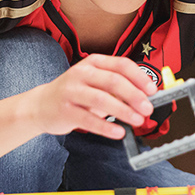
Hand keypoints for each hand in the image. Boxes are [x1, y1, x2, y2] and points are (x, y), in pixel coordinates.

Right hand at [33, 54, 155, 139]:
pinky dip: (106, 127)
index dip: (140, 77)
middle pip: (114, 81)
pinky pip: (89, 120)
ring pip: (102, 100)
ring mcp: (71, 91)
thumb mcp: (95, 82)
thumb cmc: (74, 93)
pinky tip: (119, 132)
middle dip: (135, 96)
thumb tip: (145, 97)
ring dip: (124, 111)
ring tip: (137, 120)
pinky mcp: (65, 111)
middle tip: (148, 108)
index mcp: (94, 62)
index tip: (153, 90)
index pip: (121, 65)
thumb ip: (117, 86)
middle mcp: (82, 73)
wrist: (41, 105)